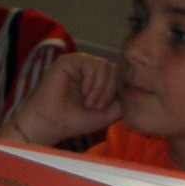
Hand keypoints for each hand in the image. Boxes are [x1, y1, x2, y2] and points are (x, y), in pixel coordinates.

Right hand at [2, 51, 121, 147]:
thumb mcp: (106, 114)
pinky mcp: (69, 61)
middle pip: (114, 69)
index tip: (106, 108)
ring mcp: (79, 64)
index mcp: (97, 80)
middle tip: (96, 107)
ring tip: (89, 103)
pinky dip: (92, 80)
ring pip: (105, 66)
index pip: (118, 75)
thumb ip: (122, 102)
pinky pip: (92, 63)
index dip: (118, 89)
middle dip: (109, 90)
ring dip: (101, 88)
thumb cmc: (72, 122)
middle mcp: (88, 69)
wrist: (49, 124)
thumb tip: (135, 91)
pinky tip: (83, 92)